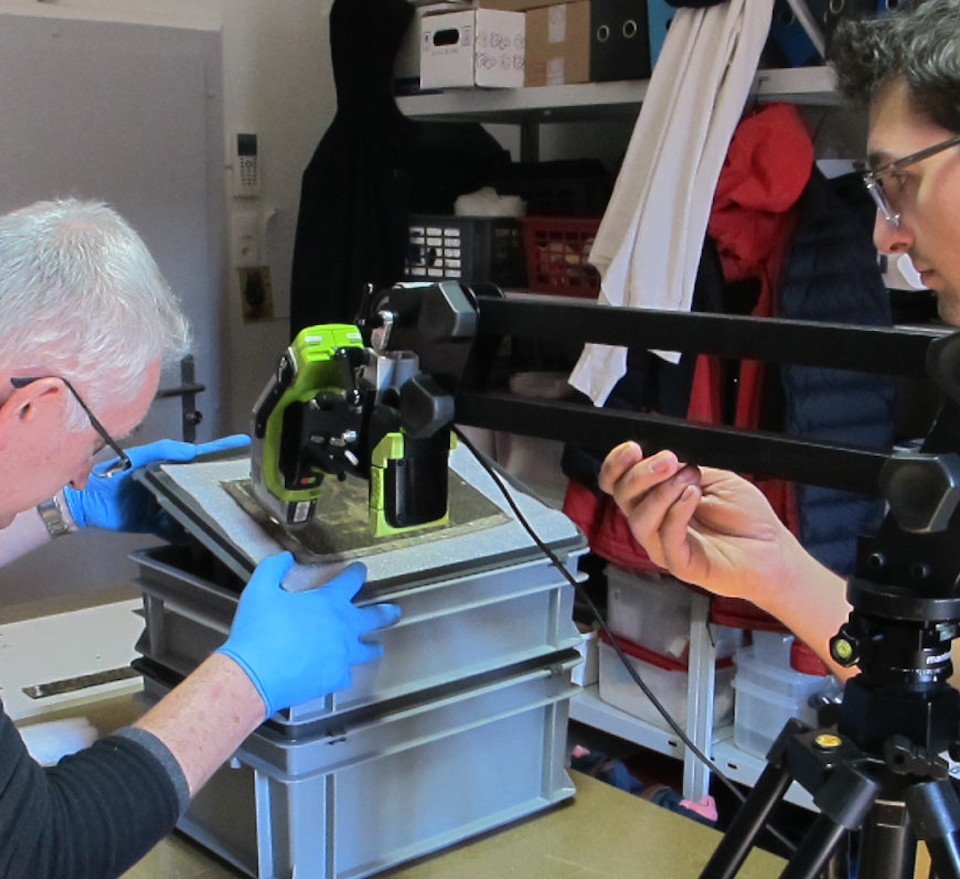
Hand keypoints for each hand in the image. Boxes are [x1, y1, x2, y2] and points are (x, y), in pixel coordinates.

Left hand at [62, 434, 249, 533]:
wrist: (85, 504)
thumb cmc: (109, 475)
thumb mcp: (136, 458)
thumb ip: (162, 451)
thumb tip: (193, 450)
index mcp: (170, 465)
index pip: (201, 456)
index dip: (223, 450)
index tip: (245, 445)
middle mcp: (172, 484)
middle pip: (202, 484)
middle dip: (222, 485)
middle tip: (246, 487)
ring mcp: (167, 505)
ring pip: (195, 509)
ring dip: (208, 513)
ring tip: (230, 515)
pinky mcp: (158, 525)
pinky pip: (177, 530)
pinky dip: (188, 534)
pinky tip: (202, 536)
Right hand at [217, 553, 400, 715]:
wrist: (254, 674)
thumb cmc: (257, 630)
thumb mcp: (260, 589)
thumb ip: (273, 568)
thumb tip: (285, 557)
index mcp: (329, 602)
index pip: (351, 581)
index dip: (357, 573)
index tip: (360, 569)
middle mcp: (343, 627)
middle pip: (375, 617)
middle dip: (386, 612)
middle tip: (395, 611)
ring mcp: (342, 655)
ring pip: (366, 650)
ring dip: (372, 646)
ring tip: (377, 647)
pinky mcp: (335, 678)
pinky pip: (345, 674)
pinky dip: (343, 672)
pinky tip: (341, 673)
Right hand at [598, 442, 802, 603]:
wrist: (774, 550)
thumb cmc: (746, 518)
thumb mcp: (714, 477)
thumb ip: (683, 466)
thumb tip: (660, 453)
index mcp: (655, 500)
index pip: (618, 483)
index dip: (616, 466)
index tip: (632, 448)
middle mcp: (654, 522)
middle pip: (622, 498)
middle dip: (640, 474)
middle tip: (667, 461)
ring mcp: (664, 545)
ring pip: (640, 519)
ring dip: (662, 492)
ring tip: (690, 479)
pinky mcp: (681, 564)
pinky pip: (667, 538)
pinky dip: (677, 512)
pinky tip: (694, 496)